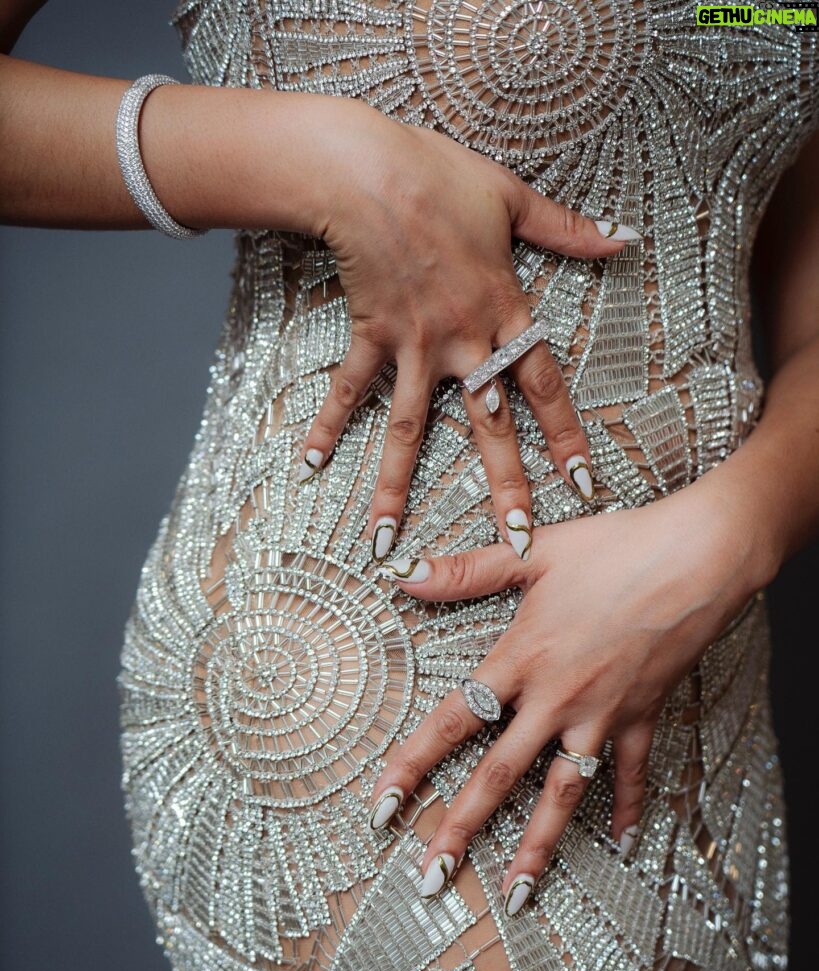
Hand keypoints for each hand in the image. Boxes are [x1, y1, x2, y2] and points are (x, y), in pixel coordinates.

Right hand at [296, 99, 640, 561]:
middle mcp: (462, 342)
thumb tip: (621, 237)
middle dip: (505, 485)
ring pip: (411, 428)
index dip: (567, 435)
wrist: (370, 172)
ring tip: (388, 538)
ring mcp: (413, 346)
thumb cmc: (442, 178)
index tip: (583, 483)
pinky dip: (329, 423)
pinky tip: (311, 464)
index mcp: (503, 312)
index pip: (545, 386)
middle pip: (489, 427)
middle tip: (516, 541)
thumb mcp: (514, 197)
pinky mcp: (371, 336)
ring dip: (399, 485)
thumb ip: (567, 228)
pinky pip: (349, 389)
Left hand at [367, 474, 767, 915]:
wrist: (696, 558)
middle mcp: (555, 698)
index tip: (383, 803)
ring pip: (561, 792)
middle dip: (460, 827)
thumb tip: (405, 574)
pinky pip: (631, 771)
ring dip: (535, 844)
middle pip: (499, 775)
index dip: (412, 763)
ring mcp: (600, 713)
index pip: (453, 721)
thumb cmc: (615, 548)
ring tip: (515, 892)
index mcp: (522, 658)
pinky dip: (627, 805)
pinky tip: (624, 840)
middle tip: (432, 875)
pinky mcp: (641, 715)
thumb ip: (467, 570)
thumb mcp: (533, 552)